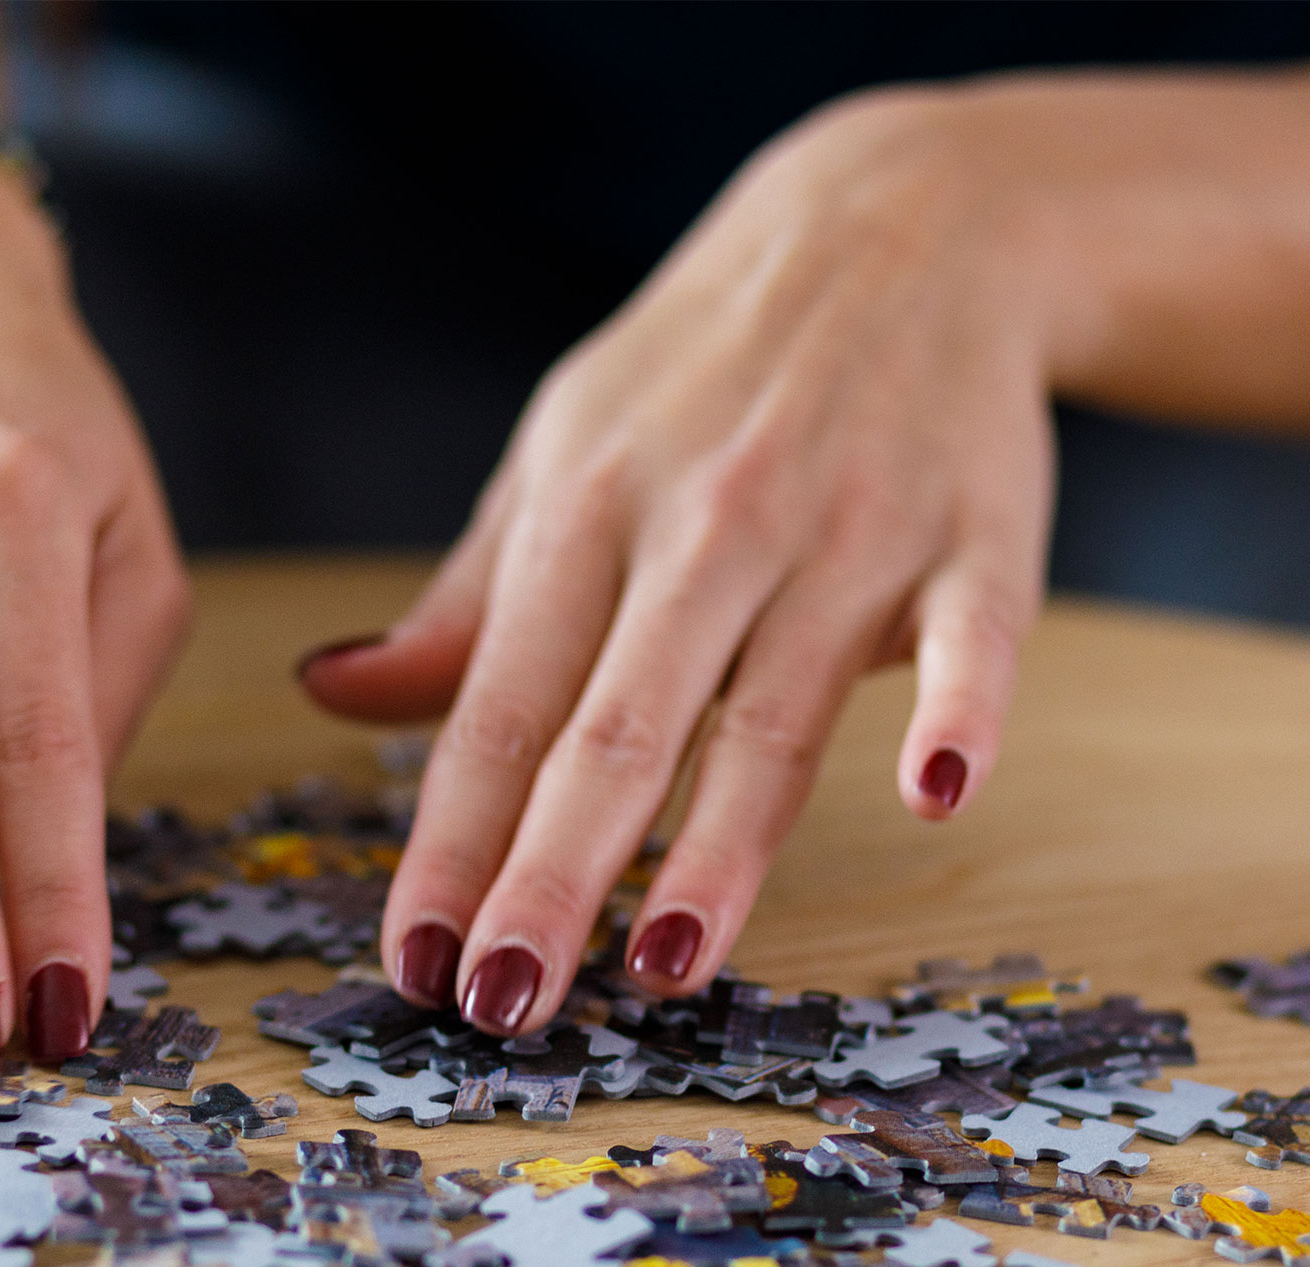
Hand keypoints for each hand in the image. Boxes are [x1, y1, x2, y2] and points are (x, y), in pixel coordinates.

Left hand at [299, 86, 1056, 1032]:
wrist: (904, 220)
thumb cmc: (701, 372)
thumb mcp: (560, 456)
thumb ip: (464, 601)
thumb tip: (331, 695)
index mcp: (586, 513)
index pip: (499, 708)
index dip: (451, 841)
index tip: (414, 957)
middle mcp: (704, 529)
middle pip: (614, 729)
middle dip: (550, 875)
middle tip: (502, 1003)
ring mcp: (845, 532)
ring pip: (770, 715)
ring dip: (715, 848)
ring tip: (663, 968)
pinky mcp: (977, 535)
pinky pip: (971, 635)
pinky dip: (956, 708)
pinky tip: (931, 795)